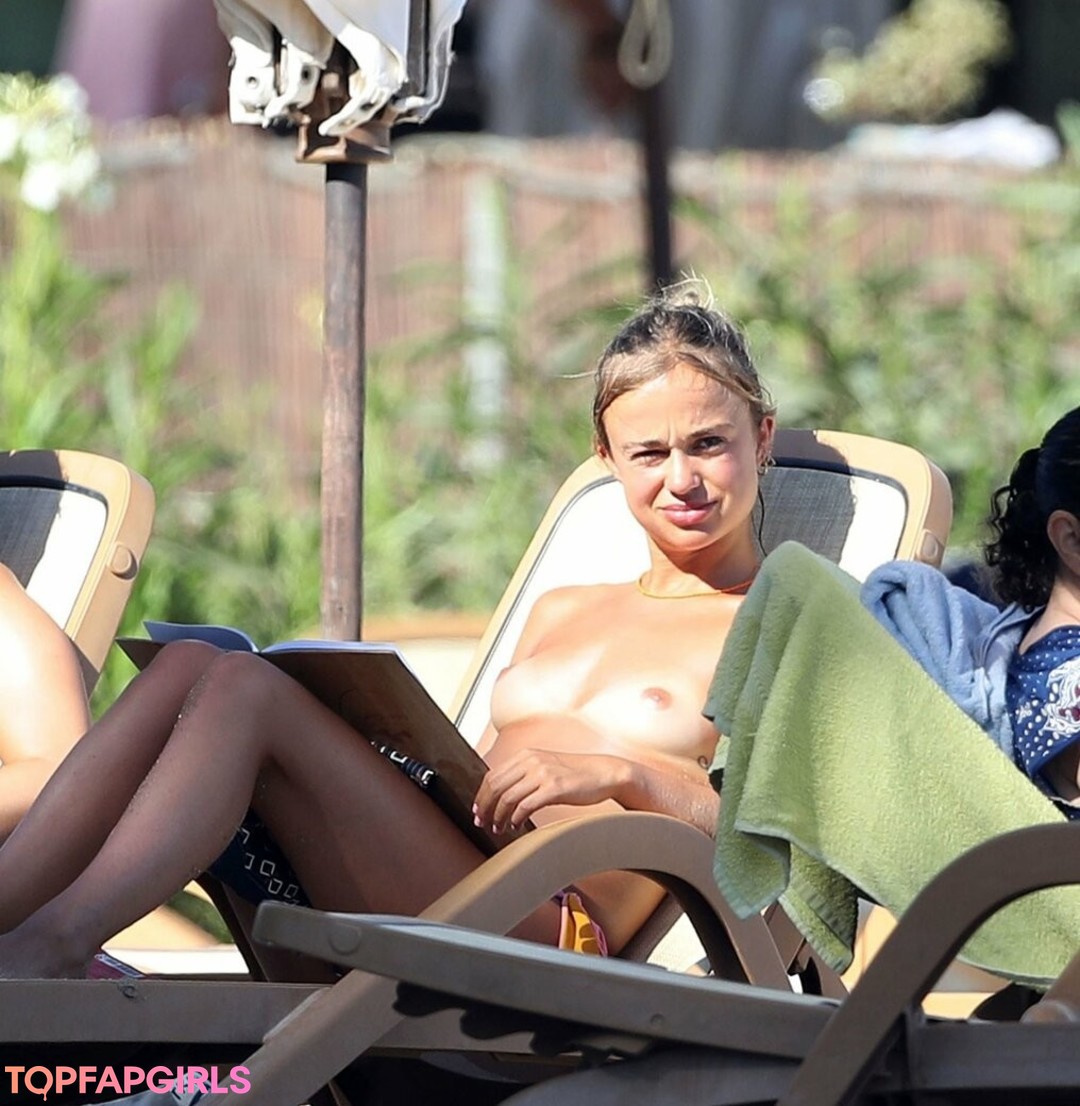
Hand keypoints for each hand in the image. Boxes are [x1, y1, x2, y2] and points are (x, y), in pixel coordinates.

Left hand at [472, 750, 630, 834]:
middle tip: (482, 823)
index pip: (492, 775)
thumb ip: (525, 774)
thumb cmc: (575, 774)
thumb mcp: (546, 766)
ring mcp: (543, 773)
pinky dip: (516, 818)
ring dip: (499, 816)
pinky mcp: (554, 787)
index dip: (481, 796)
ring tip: (499, 828)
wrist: (604, 772)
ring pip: (508, 798)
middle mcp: (531, 761)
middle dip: (485, 808)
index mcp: (526, 755)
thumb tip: (503, 793)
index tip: (478, 811)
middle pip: (495, 786)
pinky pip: (525, 806)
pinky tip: (516, 826)